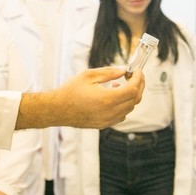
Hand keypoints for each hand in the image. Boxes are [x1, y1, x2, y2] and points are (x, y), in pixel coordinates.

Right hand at [16, 67, 143, 129]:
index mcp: (107, 99)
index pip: (133, 89)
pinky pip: (122, 115)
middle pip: (135, 100)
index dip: (138, 78)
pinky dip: (124, 105)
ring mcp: (108, 121)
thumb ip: (110, 72)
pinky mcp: (104, 125)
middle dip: (138, 86)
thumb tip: (124, 69)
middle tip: (135, 76)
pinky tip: (114, 96)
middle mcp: (110, 112)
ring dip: (130, 96)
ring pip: (130, 108)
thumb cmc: (70, 91)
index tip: (137, 71)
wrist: (57, 110)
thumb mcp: (89, 76)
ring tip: (119, 84)